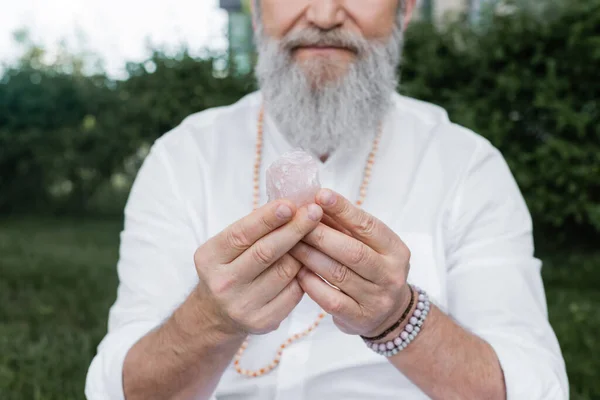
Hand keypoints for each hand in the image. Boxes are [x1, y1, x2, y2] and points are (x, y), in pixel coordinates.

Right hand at [193, 200, 322, 335]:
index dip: (267, 218)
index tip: (290, 204)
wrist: (216, 315)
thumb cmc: (229, 268)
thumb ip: (253, 227)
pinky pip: (294, 291)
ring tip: (313, 236)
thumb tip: (291, 203)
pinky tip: (309, 263)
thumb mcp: (227, 247)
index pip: (241, 234)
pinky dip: (304, 274)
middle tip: (314, 212)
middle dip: (294, 229)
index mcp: (209, 258)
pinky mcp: (263, 321)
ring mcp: (242, 305)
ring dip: (303, 251)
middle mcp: (223, 283)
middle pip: (266, 252)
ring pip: (285, 271)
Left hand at [290, 189, 410, 337]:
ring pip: (338, 274)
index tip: (320, 195)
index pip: (368, 226)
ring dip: (311, 256)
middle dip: (321, 234)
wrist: (390, 313)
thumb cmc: (372, 268)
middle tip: (297, 221)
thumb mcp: (370, 246)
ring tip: (291, 244)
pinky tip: (297, 272)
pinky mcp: (360, 318)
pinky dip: (311, 284)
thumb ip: (346, 227)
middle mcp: (390, 275)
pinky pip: (330, 300)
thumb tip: (315, 201)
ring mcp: (376, 299)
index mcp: (395, 250)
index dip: (343, 209)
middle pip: (352, 251)